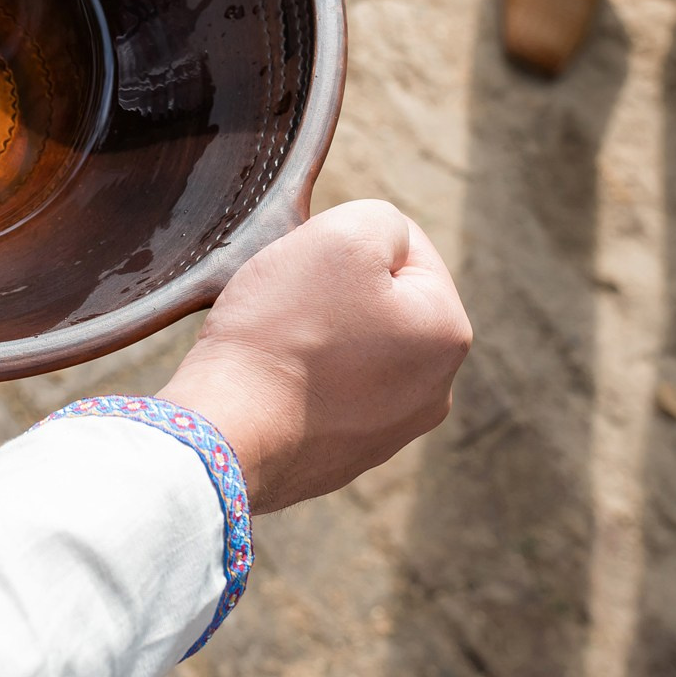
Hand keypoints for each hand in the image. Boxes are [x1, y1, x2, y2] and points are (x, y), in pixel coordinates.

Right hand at [156, 200, 471, 513]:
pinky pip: (324, 391)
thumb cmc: (284, 329)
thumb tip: (385, 247)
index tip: (308, 268)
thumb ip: (382, 220)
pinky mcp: (344, 456)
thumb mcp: (341, 238)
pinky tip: (270, 381)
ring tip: (275, 342)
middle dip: (336, 288)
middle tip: (289, 301)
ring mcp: (390, 431)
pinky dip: (298, 376)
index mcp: (448, 333)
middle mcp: (435, 390)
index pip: (406, 245)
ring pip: (352, 344)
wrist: (227, 432)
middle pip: (381, 299)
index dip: (348, 239)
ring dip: (317, 331)